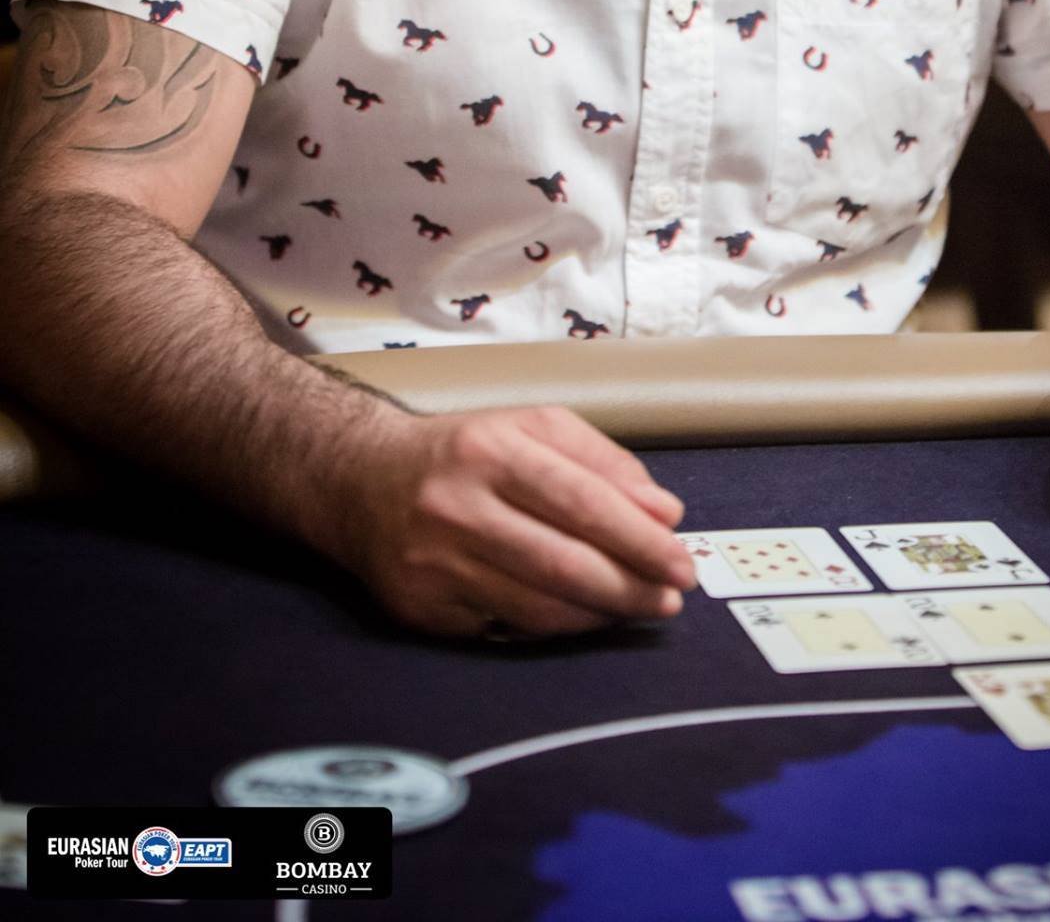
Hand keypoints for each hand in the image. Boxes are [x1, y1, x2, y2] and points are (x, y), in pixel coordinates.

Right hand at [334, 404, 696, 638]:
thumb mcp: (532, 429)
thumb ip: (603, 462)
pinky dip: (556, 627)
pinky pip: (507, 629)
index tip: (680, 560)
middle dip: (630, 587)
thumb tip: (664, 513)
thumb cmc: (467, 453)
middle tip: (671, 597)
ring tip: (637, 608)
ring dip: (601, 614)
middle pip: (564, 563)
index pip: (582, 501)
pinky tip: (583, 616)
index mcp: (492, 449)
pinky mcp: (422, 609)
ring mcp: (436, 563)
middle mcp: (458, 506)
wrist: (362, 480)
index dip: (639, 538)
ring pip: (539, 606)